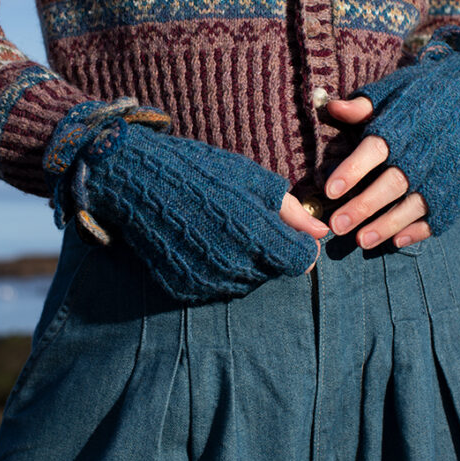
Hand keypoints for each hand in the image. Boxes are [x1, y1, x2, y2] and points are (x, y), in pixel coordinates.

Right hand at [46, 100, 325, 303]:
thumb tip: (322, 231)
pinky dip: (217, 269)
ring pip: (246, 282)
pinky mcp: (185, 289)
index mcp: (255, 235)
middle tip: (246, 221)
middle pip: (273, 272)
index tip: (289, 230)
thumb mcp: (250, 180)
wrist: (137, 182)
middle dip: (270, 252)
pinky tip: (202, 241)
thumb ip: (289, 210)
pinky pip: (217, 287)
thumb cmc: (199, 172)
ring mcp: (207, 281)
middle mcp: (233, 265)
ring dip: (245, 262)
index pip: (301, 260)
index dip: (300, 245)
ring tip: (223, 229)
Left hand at [322, 97, 431, 249]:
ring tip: (360, 241)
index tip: (329, 190)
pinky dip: (418, 230)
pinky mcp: (459, 189)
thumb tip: (332, 107)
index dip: (352, 170)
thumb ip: (364, 105)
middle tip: (336, 226)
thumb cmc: (426, 95)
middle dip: (364, 206)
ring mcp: (445, 174)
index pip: (375, 150)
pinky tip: (396, 241)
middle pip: (392, 184)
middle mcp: (426, 152)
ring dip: (386, 225)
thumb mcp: (396, 91)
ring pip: (414, 205)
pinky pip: (439, 215)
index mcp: (405, 126)